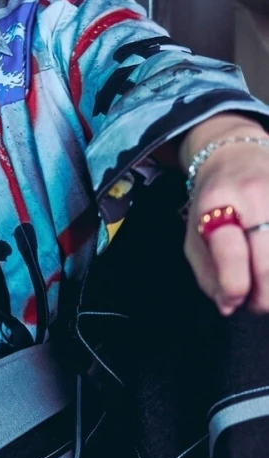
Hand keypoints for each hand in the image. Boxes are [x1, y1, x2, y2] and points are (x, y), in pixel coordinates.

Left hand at [184, 141, 268, 314]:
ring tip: (267, 285)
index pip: (231, 252)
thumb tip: (228, 305)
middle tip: (255, 303)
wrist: (238, 152)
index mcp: (218, 202)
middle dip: (263, 297)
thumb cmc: (214, 198)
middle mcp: (255, 196)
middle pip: (268, 265)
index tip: (234, 301)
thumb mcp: (195, 229)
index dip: (234, 287)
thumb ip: (206, 271)